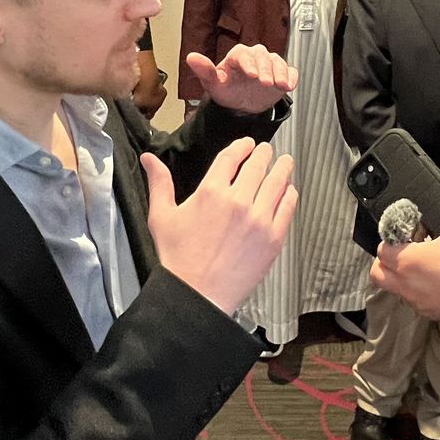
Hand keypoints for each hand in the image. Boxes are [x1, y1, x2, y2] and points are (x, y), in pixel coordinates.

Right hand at [143, 138, 297, 313]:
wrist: (197, 295)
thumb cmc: (178, 258)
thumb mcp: (162, 217)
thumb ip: (159, 183)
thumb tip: (149, 158)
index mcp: (211, 191)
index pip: (232, 157)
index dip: (242, 146)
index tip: (247, 144)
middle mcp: (238, 201)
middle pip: (258, 165)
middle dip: (264, 154)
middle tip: (267, 151)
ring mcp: (259, 219)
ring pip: (278, 182)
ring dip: (283, 168)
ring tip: (286, 163)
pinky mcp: (273, 238)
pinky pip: (288, 207)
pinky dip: (290, 194)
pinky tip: (289, 191)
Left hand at [186, 44, 296, 115]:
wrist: (241, 105)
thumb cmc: (227, 92)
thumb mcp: (214, 85)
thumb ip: (205, 71)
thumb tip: (191, 57)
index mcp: (237, 56)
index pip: (243, 54)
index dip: (248, 63)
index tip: (252, 74)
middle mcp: (255, 57)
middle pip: (263, 57)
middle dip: (266, 69)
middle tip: (265, 83)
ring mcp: (270, 64)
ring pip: (278, 62)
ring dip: (280, 73)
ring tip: (281, 85)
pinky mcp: (282, 73)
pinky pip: (290, 71)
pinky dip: (292, 77)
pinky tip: (290, 85)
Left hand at [370, 179, 439, 338]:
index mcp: (410, 262)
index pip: (382, 250)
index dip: (389, 238)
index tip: (404, 232)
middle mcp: (409, 286)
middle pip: (378, 274)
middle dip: (385, 261)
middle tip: (403, 248)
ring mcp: (420, 303)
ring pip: (395, 290)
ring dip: (400, 277)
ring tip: (422, 262)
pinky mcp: (435, 314)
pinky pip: (415, 302)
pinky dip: (418, 291)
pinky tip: (438, 279)